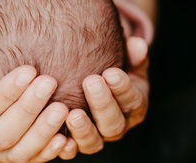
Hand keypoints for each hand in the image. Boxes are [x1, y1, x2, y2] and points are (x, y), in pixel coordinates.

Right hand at [0, 28, 68, 161]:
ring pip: (18, 154)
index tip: (30, 70)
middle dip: (28, 110)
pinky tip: (67, 138)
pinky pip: (30, 162)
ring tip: (63, 109)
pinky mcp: (9, 157)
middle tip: (50, 83)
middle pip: (1, 135)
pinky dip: (49, 152)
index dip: (5, 93)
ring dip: (42, 132)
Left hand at [61, 36, 148, 154]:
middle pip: (113, 123)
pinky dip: (65, 147)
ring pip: (93, 142)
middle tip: (90, 82)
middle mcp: (117, 125)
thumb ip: (133, 54)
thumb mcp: (127, 62)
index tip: (111, 73)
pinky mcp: (76, 143)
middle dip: (102, 104)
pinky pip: (71, 150)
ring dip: (83, 129)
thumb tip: (137, 44)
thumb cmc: (111, 71)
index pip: (132, 99)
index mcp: (133, 106)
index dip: (123, 88)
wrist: (97, 85)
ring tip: (72, 114)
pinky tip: (58, 137)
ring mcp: (96, 137)